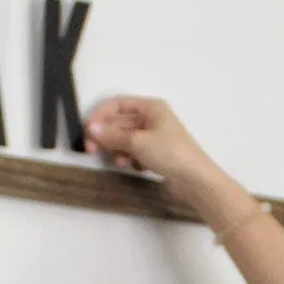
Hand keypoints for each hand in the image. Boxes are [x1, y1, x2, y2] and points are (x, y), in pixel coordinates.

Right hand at [82, 95, 221, 208]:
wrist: (195, 179)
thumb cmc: (169, 153)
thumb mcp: (137, 142)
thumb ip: (112, 135)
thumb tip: (91, 128)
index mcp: (151, 107)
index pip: (118, 104)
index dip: (100, 115)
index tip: (88, 131)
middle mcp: (152, 118)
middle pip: (120, 122)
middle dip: (106, 136)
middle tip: (91, 150)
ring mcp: (154, 136)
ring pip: (125, 138)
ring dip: (118, 149)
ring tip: (120, 162)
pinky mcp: (156, 153)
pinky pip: (135, 151)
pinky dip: (130, 158)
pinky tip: (134, 166)